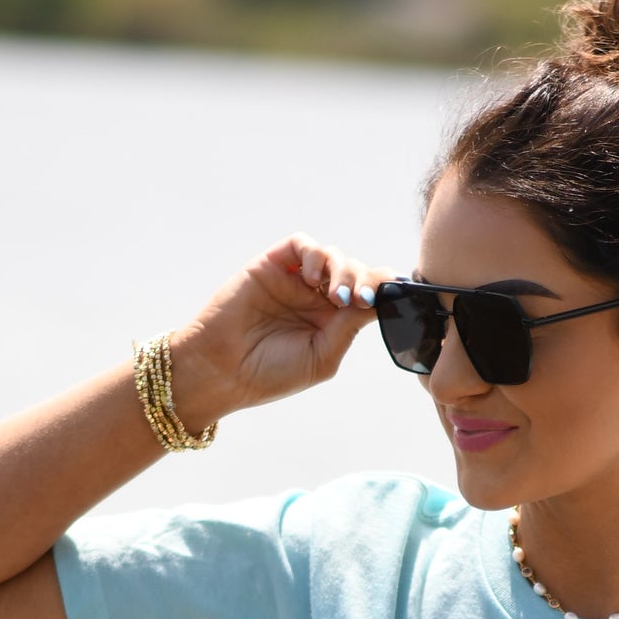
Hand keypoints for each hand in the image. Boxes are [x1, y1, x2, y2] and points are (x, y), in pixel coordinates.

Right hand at [170, 232, 395, 420]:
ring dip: (344, 270)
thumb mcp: (322, 356)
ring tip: (337, 296)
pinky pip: (302, 245)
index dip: (384, 291)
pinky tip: (312, 279)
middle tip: (361, 300)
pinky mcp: (272, 265)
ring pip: (333, 256)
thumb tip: (380, 300)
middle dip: (366, 281)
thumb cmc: (271, 373)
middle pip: (356, 272)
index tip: (396, 297)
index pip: (368, 296)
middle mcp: (316, 298)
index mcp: (333, 322)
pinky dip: (314, 255)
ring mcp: (295, 279)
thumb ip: (350, 327)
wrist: (222, 371)